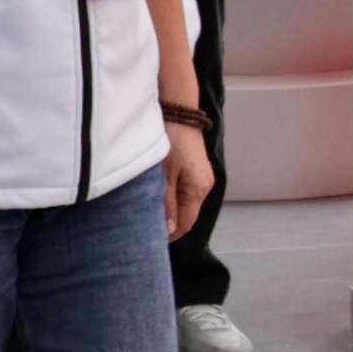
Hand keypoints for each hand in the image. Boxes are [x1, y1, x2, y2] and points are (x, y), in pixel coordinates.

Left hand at [162, 114, 218, 235]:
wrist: (180, 112)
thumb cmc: (171, 140)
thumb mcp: (164, 175)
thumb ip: (167, 204)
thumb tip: (170, 230)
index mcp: (198, 190)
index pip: (186, 224)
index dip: (170, 235)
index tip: (152, 239)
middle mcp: (205, 186)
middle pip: (188, 215)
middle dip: (170, 223)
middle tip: (147, 225)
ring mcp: (203, 177)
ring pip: (187, 204)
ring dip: (171, 209)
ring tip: (151, 208)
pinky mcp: (198, 170)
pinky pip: (187, 192)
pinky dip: (175, 197)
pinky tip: (161, 193)